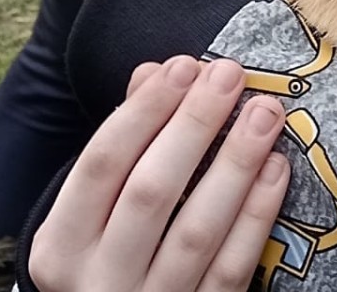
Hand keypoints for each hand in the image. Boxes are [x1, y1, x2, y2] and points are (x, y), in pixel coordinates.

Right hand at [30, 56, 287, 291]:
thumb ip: (124, 142)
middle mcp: (96, 281)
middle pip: (150, 192)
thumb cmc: (110, 252)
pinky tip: (276, 168)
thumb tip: (155, 73)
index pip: (100, 165)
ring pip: (196, 231)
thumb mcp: (94, 210)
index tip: (184, 66)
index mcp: (60, 245)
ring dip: (235, 164)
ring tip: (265, 112)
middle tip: (229, 74)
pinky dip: (256, 216)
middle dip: (194, 126)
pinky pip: (231, 268)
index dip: (144, 111)